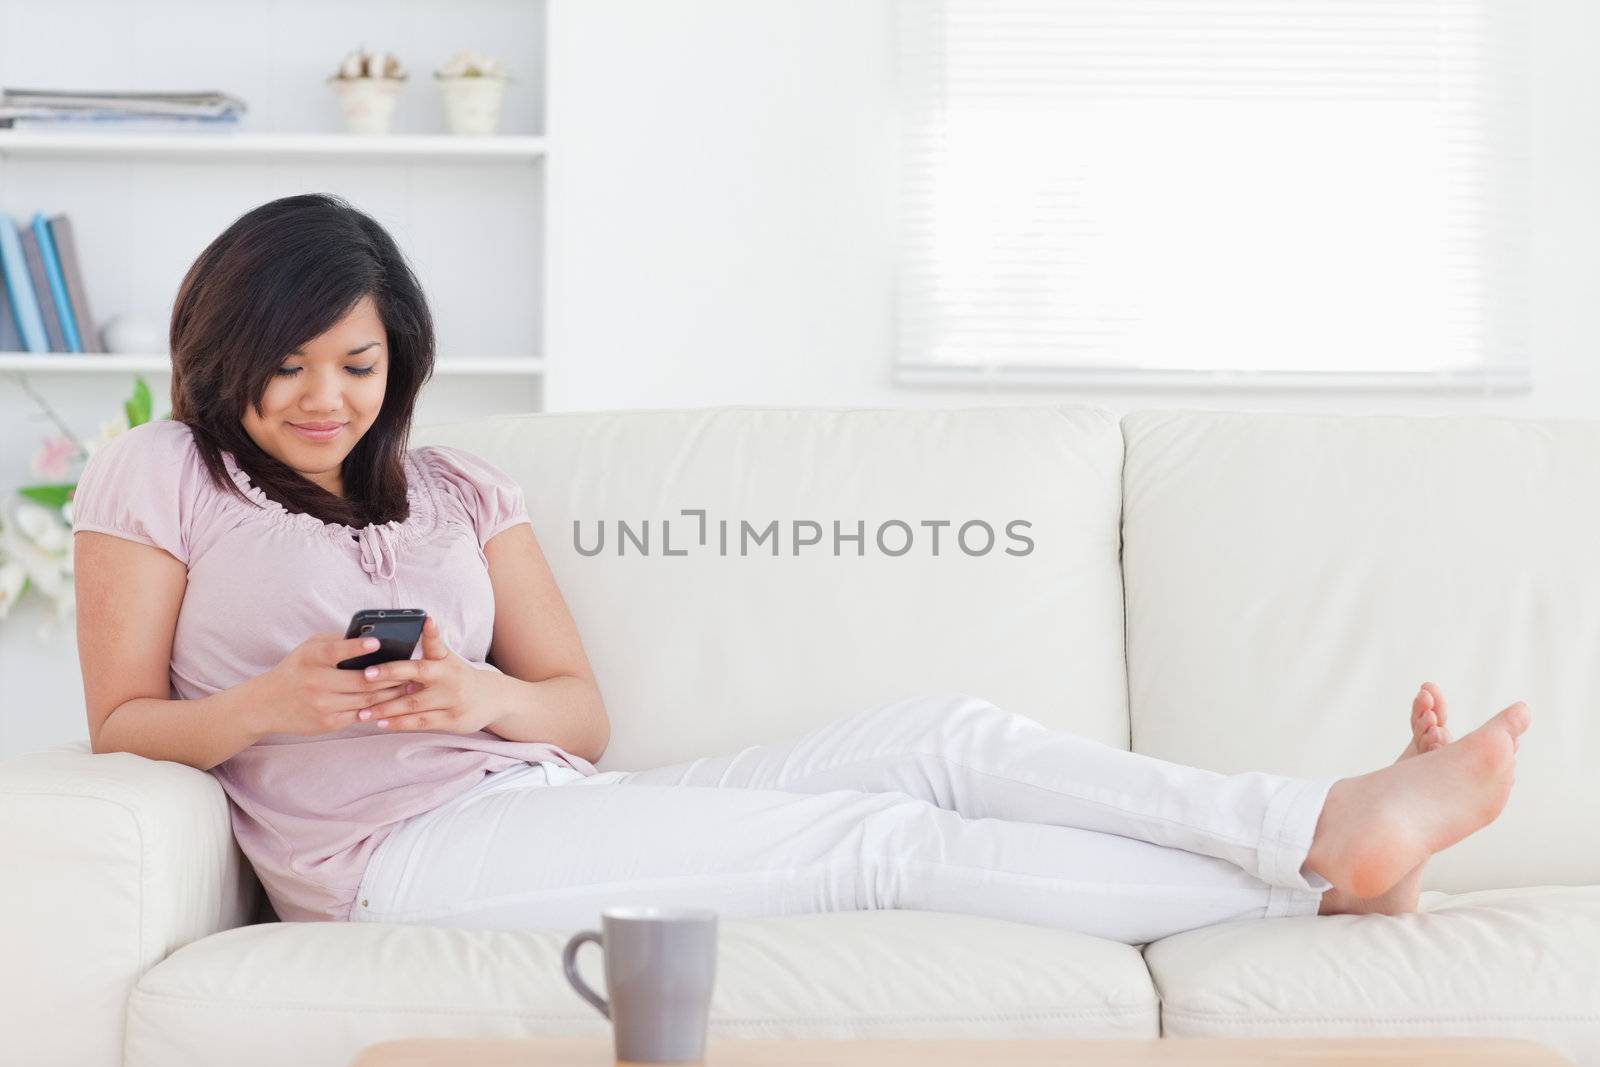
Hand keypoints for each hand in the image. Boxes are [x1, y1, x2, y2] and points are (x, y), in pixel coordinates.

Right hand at [251, 632, 413, 736]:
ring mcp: (322, 705)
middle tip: (412, 670)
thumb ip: (336, 642)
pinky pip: (360, 715)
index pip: (336, 650)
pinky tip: (393, 702)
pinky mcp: (328, 722)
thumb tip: (372, 639)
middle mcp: (316, 682)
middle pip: (362, 680)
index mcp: (312, 658)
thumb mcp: (309, 649)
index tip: (377, 642)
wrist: (266, 704)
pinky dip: (379, 708)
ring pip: (367, 699)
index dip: (357, 647)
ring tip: (410, 685)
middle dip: (392, 676)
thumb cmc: (296, 669)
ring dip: (392, 693)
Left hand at [356, 617, 499, 734]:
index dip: (429, 632)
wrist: (493, 699)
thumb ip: (431, 644)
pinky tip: (382, 723)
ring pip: (414, 703)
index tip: (421, 621)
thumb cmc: (459, 676)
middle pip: (418, 674)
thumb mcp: (448, 657)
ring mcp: (452, 700)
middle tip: (364, 676)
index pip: (434, 644)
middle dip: (390, 674)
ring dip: (386, 708)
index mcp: (447, 660)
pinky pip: (421, 722)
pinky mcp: (452, 720)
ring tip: (363, 712)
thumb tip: (415, 626)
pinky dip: (400, 723)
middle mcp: (450, 678)